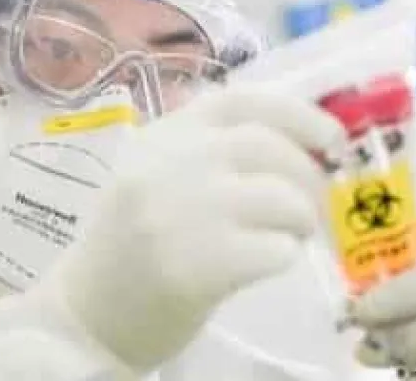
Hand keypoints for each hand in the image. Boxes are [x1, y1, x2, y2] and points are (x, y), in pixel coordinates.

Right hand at [0, 86, 345, 380]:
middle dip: (309, 175)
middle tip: (314, 204)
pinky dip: (284, 256)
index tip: (332, 136)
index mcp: (159, 138)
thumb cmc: (126, 247)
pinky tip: (268, 263)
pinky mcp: (194, 267)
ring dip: (300, 219)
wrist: (83, 313)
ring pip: (280, 198)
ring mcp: (179, 214)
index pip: (239, 101)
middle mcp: (167, 164)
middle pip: (268, 147)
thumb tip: (299, 147)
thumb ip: (207, 156)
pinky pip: (273, 251)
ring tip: (290, 236)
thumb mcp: (154, 179)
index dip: (297, 112)